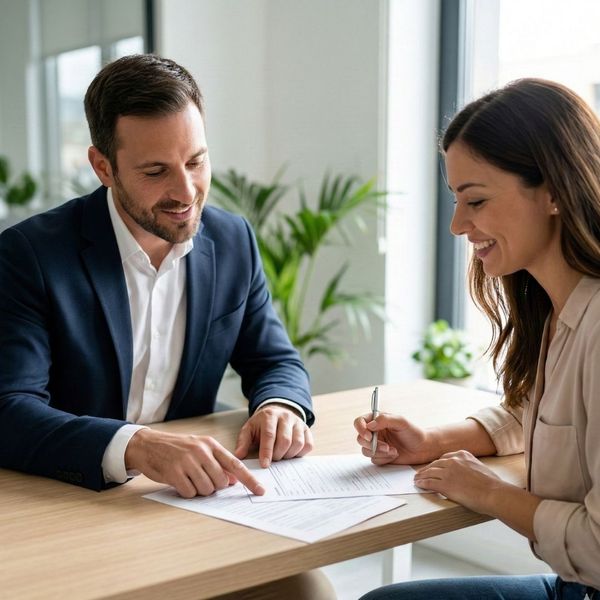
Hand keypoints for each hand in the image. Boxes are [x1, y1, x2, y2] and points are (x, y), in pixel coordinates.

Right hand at [125, 428, 264, 498]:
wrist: (148, 444)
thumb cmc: (176, 448)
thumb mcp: (199, 448)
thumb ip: (217, 462)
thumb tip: (233, 480)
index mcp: (210, 444)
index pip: (235, 464)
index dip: (249, 479)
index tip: (260, 490)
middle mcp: (201, 451)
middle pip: (221, 481)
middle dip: (214, 486)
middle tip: (201, 479)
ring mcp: (187, 462)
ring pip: (206, 489)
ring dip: (200, 490)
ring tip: (189, 479)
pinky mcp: (174, 473)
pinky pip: (190, 493)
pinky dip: (187, 492)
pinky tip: (180, 482)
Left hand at [234, 404, 312, 466]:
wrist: (277, 412)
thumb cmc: (262, 425)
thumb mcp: (249, 429)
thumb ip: (243, 441)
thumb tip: (239, 455)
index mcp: (269, 415)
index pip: (269, 435)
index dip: (267, 451)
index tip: (264, 465)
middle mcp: (286, 417)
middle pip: (285, 440)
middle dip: (278, 455)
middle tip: (273, 459)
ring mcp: (298, 422)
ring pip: (298, 443)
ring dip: (289, 455)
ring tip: (281, 455)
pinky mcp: (307, 429)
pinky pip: (308, 445)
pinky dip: (300, 453)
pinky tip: (291, 453)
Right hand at [354, 412, 441, 464]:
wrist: (423, 448)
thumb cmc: (414, 432)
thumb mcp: (401, 422)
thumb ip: (384, 420)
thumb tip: (370, 425)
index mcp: (376, 420)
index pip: (359, 422)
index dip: (360, 428)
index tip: (368, 435)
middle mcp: (374, 432)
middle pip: (360, 438)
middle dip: (372, 444)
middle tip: (386, 446)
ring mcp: (376, 444)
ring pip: (365, 450)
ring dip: (379, 452)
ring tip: (393, 451)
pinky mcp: (380, 455)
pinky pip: (374, 459)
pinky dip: (384, 458)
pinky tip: (395, 455)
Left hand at [414, 450, 502, 513]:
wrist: (494, 493)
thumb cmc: (492, 485)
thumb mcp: (480, 467)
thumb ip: (469, 466)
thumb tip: (465, 474)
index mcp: (462, 455)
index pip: (444, 458)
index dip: (436, 464)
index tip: (433, 467)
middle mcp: (453, 461)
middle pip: (435, 464)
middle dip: (427, 469)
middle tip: (421, 473)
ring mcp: (448, 472)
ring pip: (429, 472)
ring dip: (421, 476)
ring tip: (417, 479)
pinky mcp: (445, 484)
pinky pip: (429, 482)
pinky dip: (422, 483)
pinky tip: (419, 485)